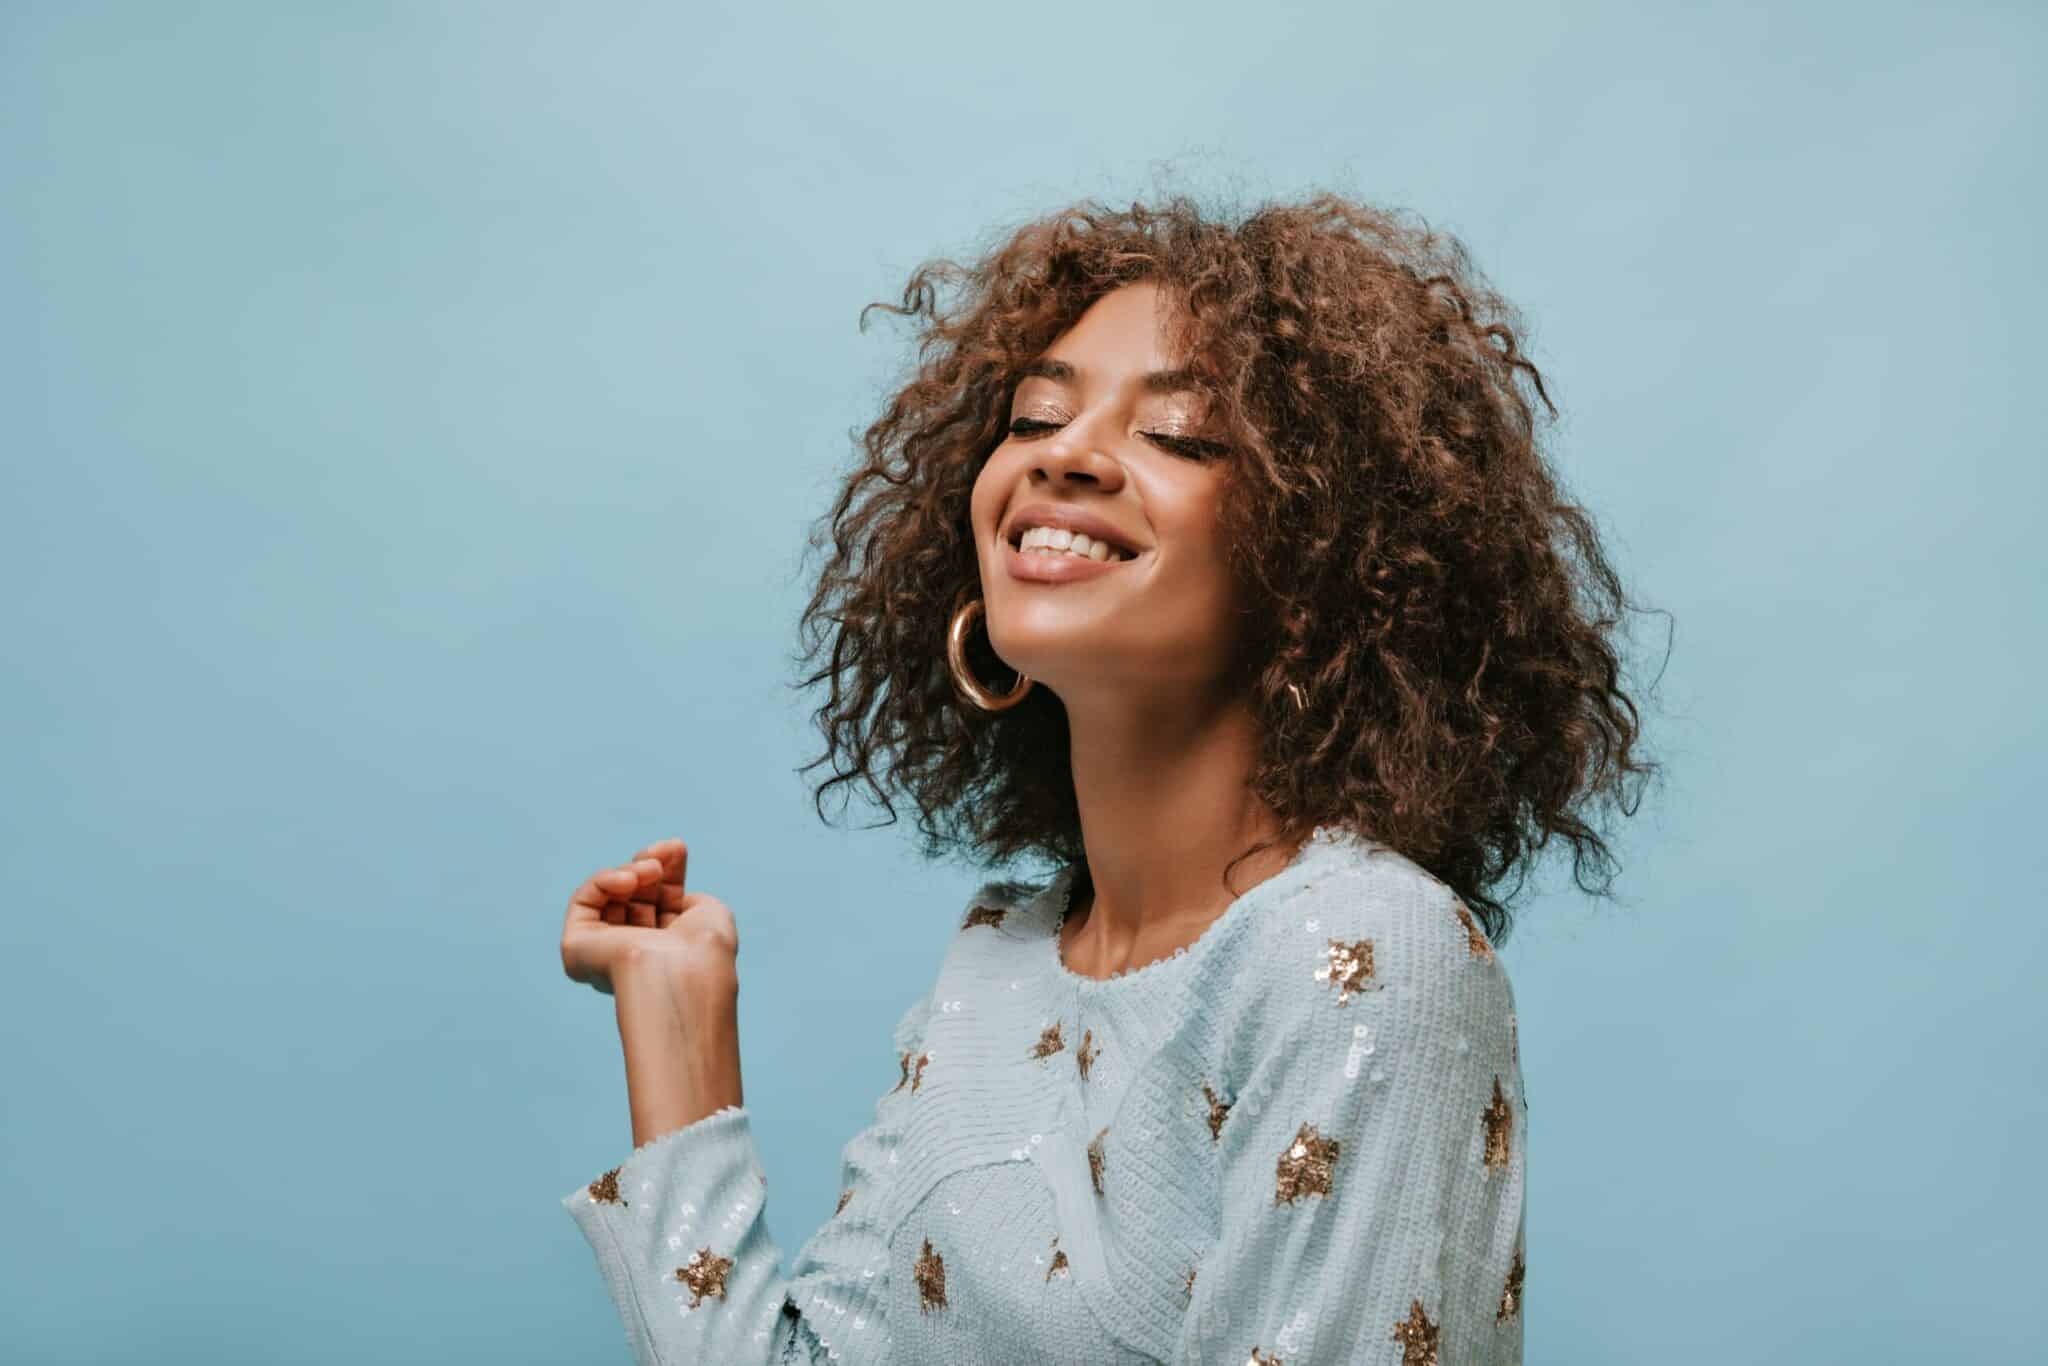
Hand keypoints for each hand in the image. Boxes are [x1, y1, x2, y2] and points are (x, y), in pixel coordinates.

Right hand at [559, 838, 738, 996]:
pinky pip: (584, 901)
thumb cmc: (704, 949)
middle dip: (650, 867)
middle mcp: (634, 954)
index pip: (660, 903)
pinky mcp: (576, 949)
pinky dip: (604, 880)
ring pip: (609, 894)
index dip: (668, 871)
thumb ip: (690, 899)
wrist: (682, 974)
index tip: (677, 848)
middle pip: (635, 895)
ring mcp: (603, 953)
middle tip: (662, 858)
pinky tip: (628, 880)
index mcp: (667, 951)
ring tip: (650, 870)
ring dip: (631, 872)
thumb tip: (669, 892)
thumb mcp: (711, 913)